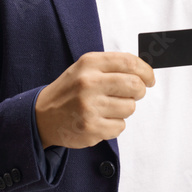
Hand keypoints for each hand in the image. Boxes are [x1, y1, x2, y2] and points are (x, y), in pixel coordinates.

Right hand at [35, 51, 154, 148]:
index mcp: (89, 64)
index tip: (150, 79)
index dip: (146, 71)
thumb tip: (145, 72)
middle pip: (135, 85)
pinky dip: (114, 125)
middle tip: (132, 94)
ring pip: (130, 108)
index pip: (129, 62)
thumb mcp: (86, 69)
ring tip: (106, 108)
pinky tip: (99, 120)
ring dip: (123, 109)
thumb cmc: (70, 91)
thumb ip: (113, 67)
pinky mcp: (91, 128)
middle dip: (139, 91)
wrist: (42, 116)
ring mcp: (90, 107)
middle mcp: (89, 83)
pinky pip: (120, 126)